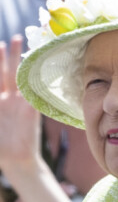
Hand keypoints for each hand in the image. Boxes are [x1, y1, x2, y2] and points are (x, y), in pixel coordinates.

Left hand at [0, 35, 41, 170]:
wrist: (16, 160)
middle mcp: (3, 99)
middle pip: (0, 73)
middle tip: (1, 42)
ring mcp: (16, 101)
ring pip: (14, 75)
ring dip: (14, 58)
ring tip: (14, 41)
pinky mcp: (29, 106)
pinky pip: (30, 87)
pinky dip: (30, 74)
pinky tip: (31, 61)